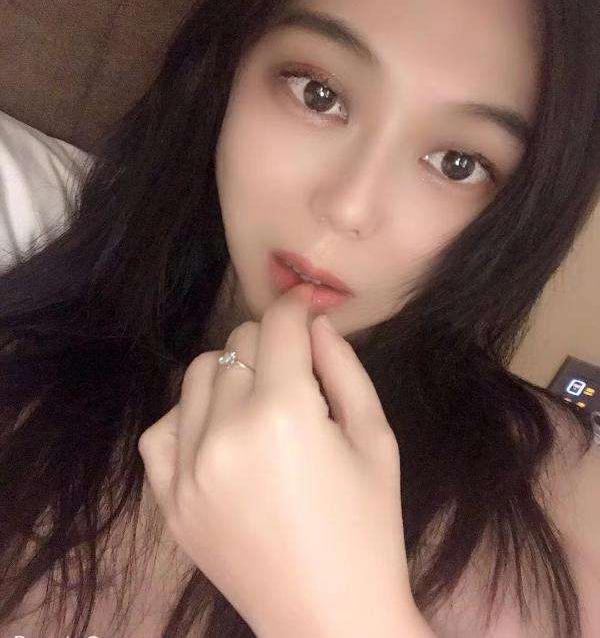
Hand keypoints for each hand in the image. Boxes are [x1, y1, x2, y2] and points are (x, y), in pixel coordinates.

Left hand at [138, 282, 417, 637]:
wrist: (329, 617)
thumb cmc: (368, 527)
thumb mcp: (375, 438)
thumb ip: (345, 367)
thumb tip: (315, 322)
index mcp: (284, 413)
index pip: (278, 326)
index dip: (297, 308)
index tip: (309, 308)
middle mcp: (225, 431)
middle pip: (237, 343)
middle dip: (271, 344)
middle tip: (298, 376)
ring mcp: (187, 467)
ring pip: (198, 375)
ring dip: (231, 374)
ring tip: (261, 407)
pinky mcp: (168, 499)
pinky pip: (161, 429)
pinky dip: (189, 418)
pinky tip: (219, 435)